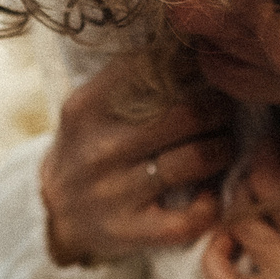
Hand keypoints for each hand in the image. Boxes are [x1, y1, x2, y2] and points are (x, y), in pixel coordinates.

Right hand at [39, 53, 234, 266]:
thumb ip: (130, 78)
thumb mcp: (91, 106)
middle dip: (219, 108)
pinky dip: (212, 204)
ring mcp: (114, 194)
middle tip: (224, 109)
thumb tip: (189, 47)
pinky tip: (209, 193)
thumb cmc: (87, 147)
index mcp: (87, 108)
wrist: (55, 211)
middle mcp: (98, 150)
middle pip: (187, 114)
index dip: (193, 67)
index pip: (154, 71)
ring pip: (197, 159)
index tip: (204, 72)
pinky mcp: (131, 231)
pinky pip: (190, 219)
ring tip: (222, 144)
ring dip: (223, 147)